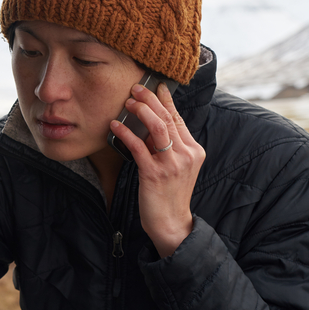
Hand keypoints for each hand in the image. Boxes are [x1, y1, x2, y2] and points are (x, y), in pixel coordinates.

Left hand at [110, 82, 204, 257]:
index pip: (178, 118)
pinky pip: (138, 147)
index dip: (165, 100)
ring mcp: (172, 164)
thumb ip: (167, 148)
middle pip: (168, 118)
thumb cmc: (169, 195)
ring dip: (141, 111)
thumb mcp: (175, 168)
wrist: (171, 224)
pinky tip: (114, 126)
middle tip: (135, 88)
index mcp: (193, 150)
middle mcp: (186, 154)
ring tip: (127, 102)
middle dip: (150, 100)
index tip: (155, 85)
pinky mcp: (154, 174)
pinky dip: (125, 133)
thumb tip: (148, 126)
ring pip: (158, 128)